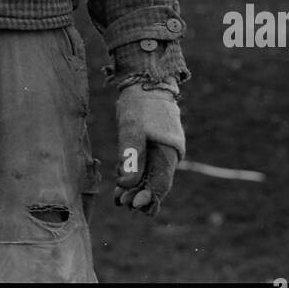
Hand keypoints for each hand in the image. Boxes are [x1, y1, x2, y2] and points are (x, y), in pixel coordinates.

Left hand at [114, 82, 184, 215]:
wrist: (145, 82)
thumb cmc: (140, 104)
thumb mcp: (132, 128)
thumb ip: (131, 156)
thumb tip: (126, 185)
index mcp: (169, 152)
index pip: (162, 182)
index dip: (150, 196)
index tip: (135, 205)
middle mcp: (167, 156)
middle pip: (156, 183)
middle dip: (140, 195)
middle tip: (123, 203)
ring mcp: (159, 152)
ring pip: (148, 177)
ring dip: (135, 188)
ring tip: (119, 199)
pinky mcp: (149, 148)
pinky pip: (143, 168)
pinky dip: (133, 177)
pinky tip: (120, 186)